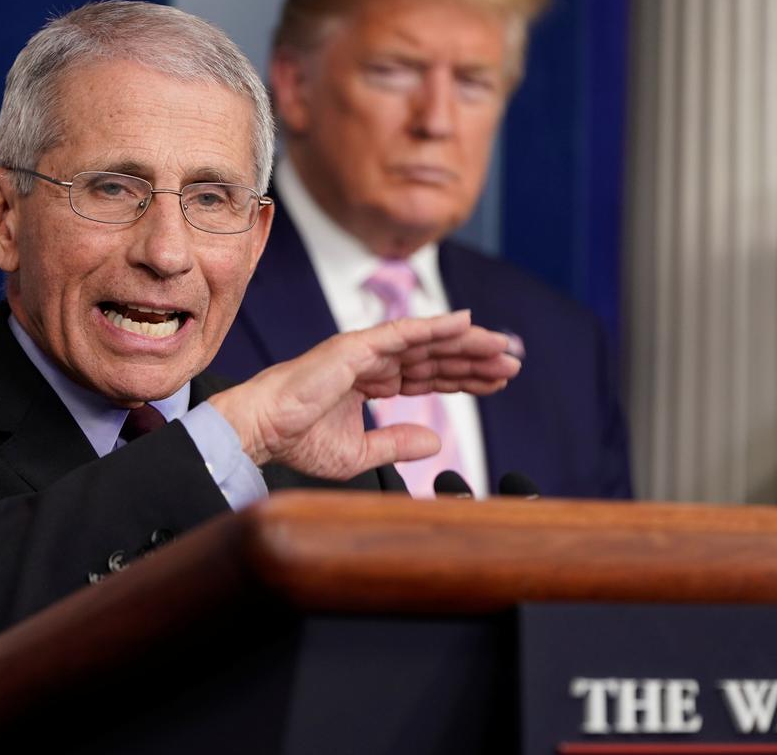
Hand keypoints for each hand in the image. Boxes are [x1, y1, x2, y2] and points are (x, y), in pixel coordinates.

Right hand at [207, 311, 519, 478]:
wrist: (263, 430)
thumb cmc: (297, 439)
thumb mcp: (361, 452)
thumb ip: (397, 442)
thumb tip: (435, 442)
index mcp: (370, 382)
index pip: (427, 376)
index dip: (463, 378)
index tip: (497, 382)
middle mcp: (371, 362)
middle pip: (434, 356)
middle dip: (474, 359)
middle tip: (513, 361)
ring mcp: (365, 351)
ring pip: (427, 343)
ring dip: (466, 344)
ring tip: (502, 347)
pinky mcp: (356, 347)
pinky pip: (404, 332)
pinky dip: (435, 326)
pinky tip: (466, 324)